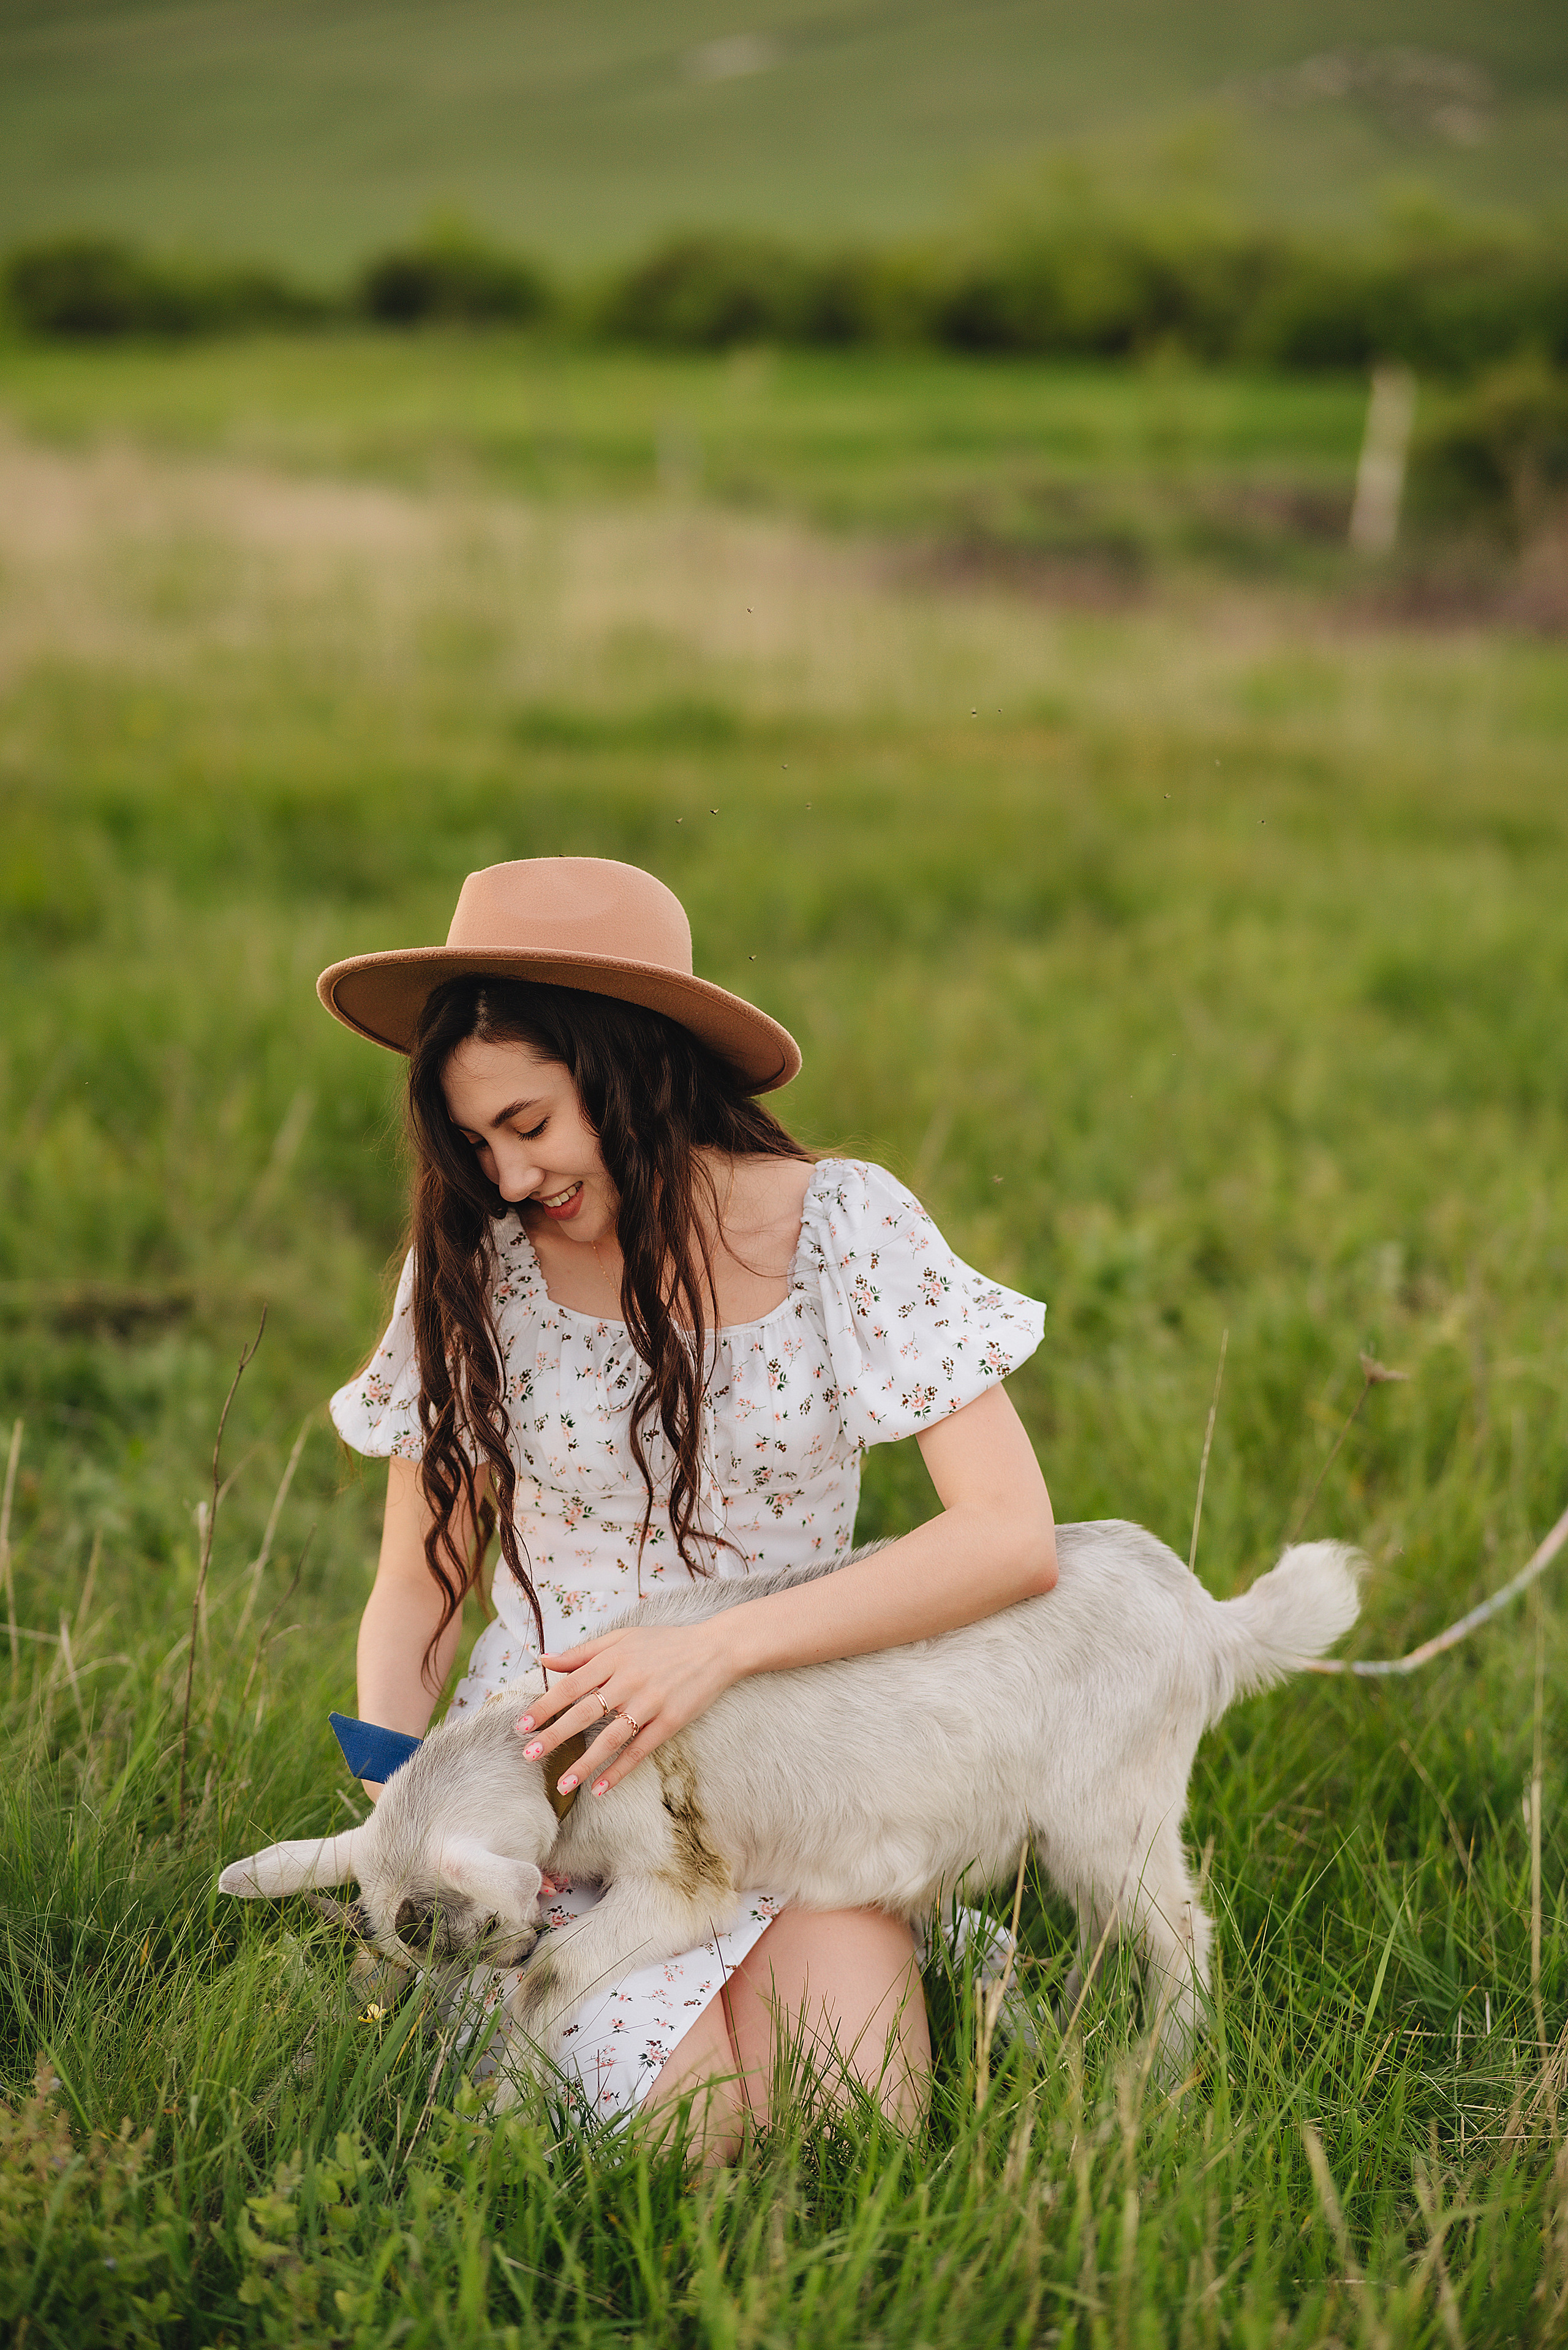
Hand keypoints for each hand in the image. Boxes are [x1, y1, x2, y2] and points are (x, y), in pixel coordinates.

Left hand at [513, 1620, 736, 1798]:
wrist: (714, 1649)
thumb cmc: (664, 1643)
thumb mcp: (621, 1637)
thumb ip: (582, 1652)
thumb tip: (544, 1659)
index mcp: (613, 1658)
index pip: (570, 1685)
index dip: (544, 1706)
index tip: (520, 1725)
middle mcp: (628, 1680)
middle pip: (584, 1712)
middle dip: (554, 1736)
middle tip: (529, 1755)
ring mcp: (650, 1703)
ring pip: (610, 1738)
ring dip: (584, 1763)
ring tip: (562, 1784)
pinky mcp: (669, 1722)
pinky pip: (639, 1750)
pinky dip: (620, 1770)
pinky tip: (601, 1788)